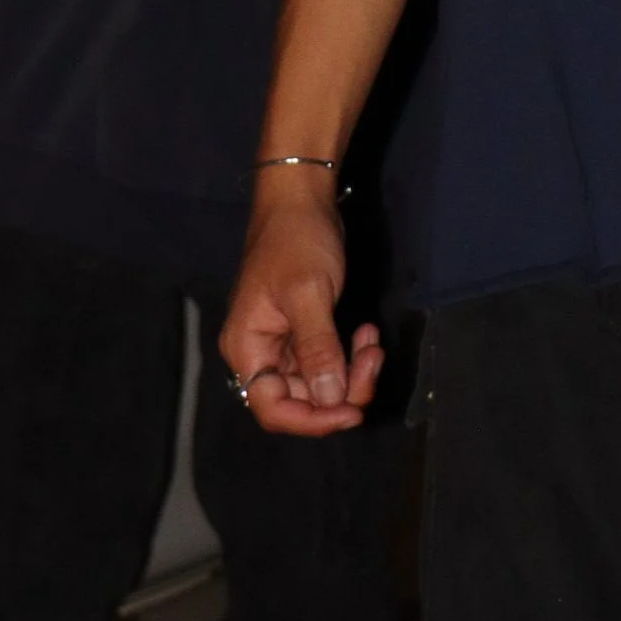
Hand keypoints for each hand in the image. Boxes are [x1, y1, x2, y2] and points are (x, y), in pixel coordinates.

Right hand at [220, 187, 382, 436]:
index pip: (273, 409)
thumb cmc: (296, 240)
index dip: (312, 420)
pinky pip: (328, 361)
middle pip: (301, 400)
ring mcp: (282, 343)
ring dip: (351, 371)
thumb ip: (317, 349)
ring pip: (319, 383)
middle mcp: (260, 353)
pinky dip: (350, 356)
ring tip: (372, 341)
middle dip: (342, 390)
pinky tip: (366, 334)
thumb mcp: (308, 293)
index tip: (351, 412)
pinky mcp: (304, 331)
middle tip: (373, 359)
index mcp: (248, 347)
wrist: (300, 199)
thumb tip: (329, 400)